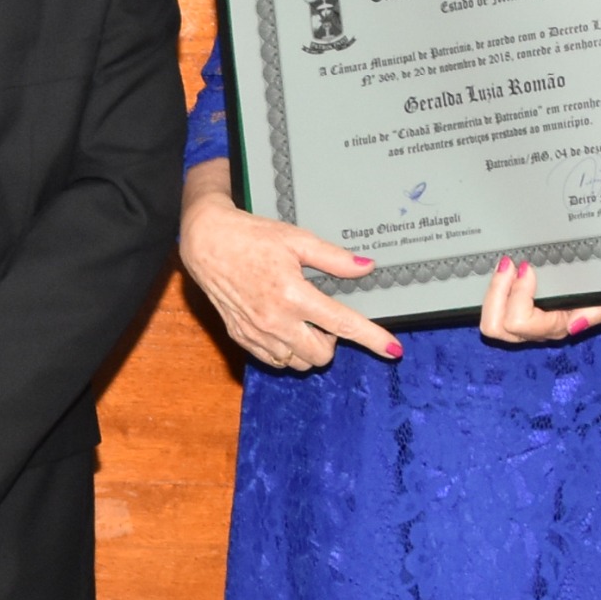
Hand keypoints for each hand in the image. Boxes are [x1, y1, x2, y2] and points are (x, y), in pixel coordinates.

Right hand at [179, 162, 396, 371]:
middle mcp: (275, 320)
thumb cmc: (252, 237)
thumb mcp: (297, 240)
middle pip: (322, 355)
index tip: (393, 349)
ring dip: (309, 348)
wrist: (207, 242)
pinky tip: (283, 327)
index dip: (372, 339)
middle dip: (331, 342)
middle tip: (323, 316)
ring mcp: (257, 333)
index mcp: (293, 295)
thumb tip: (366, 266)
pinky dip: (287, 351)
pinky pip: (275, 360)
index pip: (343, 324)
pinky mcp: (242, 338)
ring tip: (301, 320)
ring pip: (298, 363)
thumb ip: (334, 259)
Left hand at [475, 255, 600, 349]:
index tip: (526, 269)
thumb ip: (595, 314)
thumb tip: (574, 325)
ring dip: (494, 291)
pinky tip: (503, 272)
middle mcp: (534, 331)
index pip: (521, 322)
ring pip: (490, 323)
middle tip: (509, 266)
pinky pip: (491, 312)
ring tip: (504, 267)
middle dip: (498, 292)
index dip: (519, 294)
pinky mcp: (510, 315)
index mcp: (553, 327)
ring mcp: (520, 326)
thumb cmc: (593, 292)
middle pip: (497, 327)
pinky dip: (493, 290)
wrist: (593, 288)